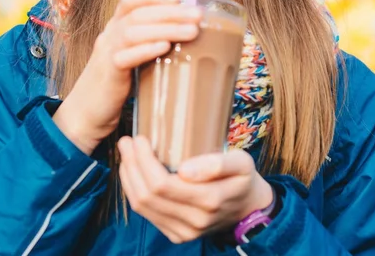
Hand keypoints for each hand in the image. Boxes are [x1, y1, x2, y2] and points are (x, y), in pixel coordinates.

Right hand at [53, 0, 201, 154]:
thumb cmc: (116, 81)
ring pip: (133, 32)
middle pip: (138, 14)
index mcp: (115, 26)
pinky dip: (146, 50)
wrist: (86, 111)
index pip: (131, 0)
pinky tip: (165, 47)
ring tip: (192, 31)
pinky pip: (125, 57)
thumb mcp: (132, 54)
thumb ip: (150, 40)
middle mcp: (109, 34)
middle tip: (197, 15)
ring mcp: (106, 52)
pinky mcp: (108, 73)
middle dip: (170, 11)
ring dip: (166, 28)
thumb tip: (187, 30)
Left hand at [118, 135, 272, 243]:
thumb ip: (216, 164)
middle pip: (148, 195)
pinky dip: (134, 192)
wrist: (249, 208)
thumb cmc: (243, 178)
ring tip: (126, 154)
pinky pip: (146, 215)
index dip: (144, 161)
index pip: (162, 184)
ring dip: (129, 178)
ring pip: (142, 207)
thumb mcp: (241, 162)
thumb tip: (184, 170)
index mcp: (209, 200)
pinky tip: (133, 173)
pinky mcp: (177, 235)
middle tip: (127, 141)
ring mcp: (184, 232)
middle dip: (132, 165)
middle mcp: (193, 222)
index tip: (139, 138)